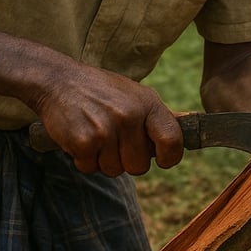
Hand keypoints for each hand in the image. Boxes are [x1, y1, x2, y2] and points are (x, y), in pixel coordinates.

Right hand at [31, 64, 183, 176]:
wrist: (58, 80)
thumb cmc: (100, 90)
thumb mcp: (135, 94)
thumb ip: (160, 115)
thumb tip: (192, 123)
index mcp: (147, 103)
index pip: (172, 141)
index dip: (170, 157)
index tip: (162, 159)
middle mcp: (129, 116)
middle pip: (140, 166)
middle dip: (126, 159)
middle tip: (112, 138)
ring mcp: (106, 130)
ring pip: (114, 170)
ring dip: (103, 159)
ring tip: (95, 134)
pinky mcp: (84, 141)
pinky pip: (90, 168)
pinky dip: (83, 159)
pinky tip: (80, 137)